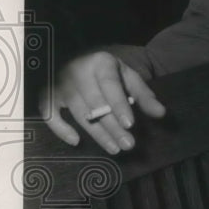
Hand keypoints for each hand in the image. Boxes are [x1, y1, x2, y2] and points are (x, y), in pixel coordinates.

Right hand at [40, 51, 165, 153]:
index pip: (110, 85)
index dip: (119, 105)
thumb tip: (160, 113)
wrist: (79, 60)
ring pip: (79, 113)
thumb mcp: (128, 78)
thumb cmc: (108, 73)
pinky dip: (60, 128)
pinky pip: (49, 114)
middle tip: (128, 145)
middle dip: (113, 126)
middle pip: (96, 103)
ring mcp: (60, 83)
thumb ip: (143, 95)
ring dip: (97, 133)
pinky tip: (76, 141)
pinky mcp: (48, 95)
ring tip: (115, 148)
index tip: (129, 124)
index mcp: (100, 62)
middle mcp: (78, 70)